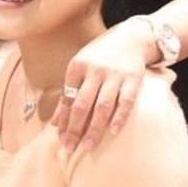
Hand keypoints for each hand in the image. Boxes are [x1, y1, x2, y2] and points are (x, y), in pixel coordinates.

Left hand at [51, 18, 155, 153]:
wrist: (130, 38)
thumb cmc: (99, 57)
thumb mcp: (79, 68)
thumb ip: (68, 93)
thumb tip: (54, 122)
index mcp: (77, 67)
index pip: (67, 99)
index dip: (63, 120)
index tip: (60, 140)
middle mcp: (94, 71)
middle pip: (82, 105)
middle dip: (74, 129)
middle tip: (69, 148)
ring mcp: (114, 75)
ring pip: (102, 106)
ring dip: (94, 128)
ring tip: (87, 147)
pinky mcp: (133, 79)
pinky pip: (126, 101)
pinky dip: (119, 117)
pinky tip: (113, 132)